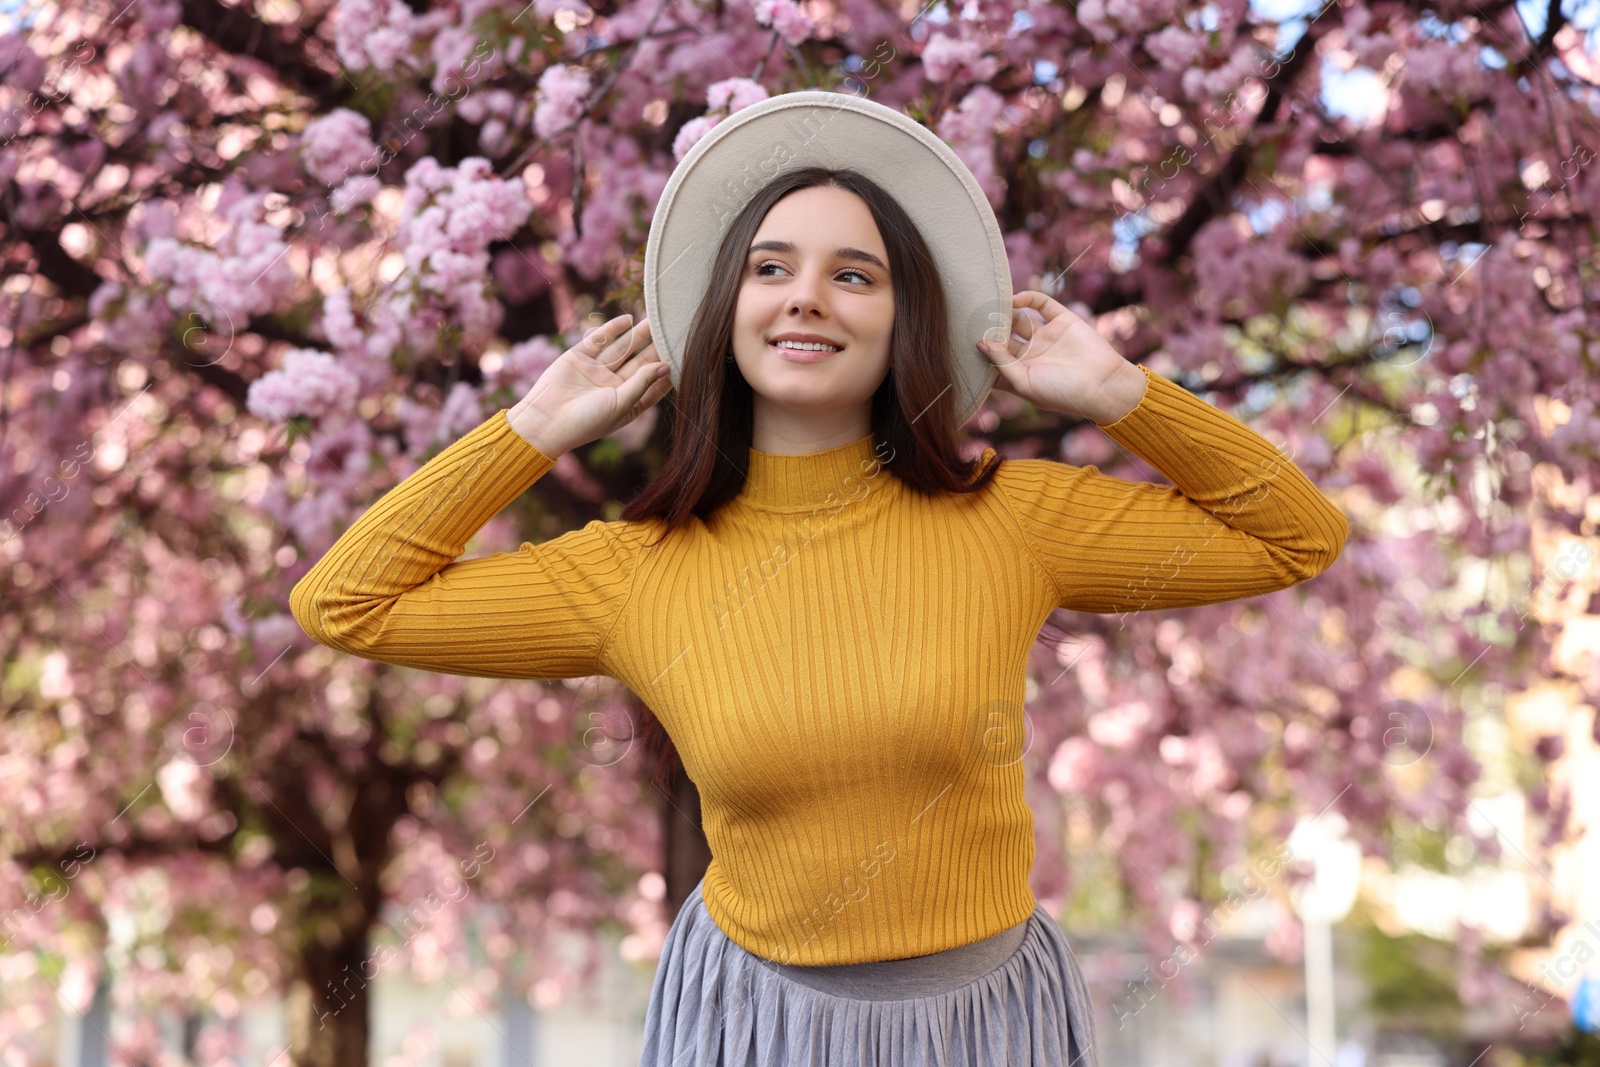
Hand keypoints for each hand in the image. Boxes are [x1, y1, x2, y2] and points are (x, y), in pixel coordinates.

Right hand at [507, 314, 671, 454]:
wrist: (546, 420)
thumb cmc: (587, 421)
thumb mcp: (621, 403)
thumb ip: (642, 382)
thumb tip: (665, 365)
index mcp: (627, 402)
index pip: (653, 384)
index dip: (667, 370)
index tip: (685, 355)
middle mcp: (614, 385)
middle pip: (640, 362)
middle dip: (655, 347)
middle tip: (672, 329)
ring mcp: (597, 369)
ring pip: (623, 348)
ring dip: (638, 334)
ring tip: (655, 319)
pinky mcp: (580, 357)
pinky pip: (601, 340)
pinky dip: (614, 329)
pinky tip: (629, 320)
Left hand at [976, 291, 1146, 424]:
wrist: (1103, 385)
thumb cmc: (1062, 393)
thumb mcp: (1025, 384)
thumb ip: (1002, 363)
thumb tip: (981, 343)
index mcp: (1020, 374)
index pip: (992, 360)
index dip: (979, 352)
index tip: (959, 343)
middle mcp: (1031, 354)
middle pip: (1002, 337)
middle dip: (988, 328)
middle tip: (969, 318)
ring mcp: (1046, 336)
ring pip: (1018, 319)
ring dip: (1003, 312)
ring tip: (988, 306)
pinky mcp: (1062, 320)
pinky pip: (1040, 304)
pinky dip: (1026, 298)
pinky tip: (1012, 300)